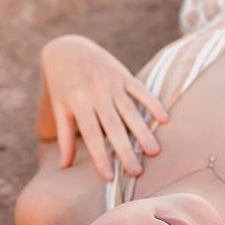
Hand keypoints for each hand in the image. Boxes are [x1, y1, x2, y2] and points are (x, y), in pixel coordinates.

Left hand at [40, 34, 168, 179]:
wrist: (67, 48)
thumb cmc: (62, 84)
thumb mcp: (60, 108)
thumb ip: (64, 137)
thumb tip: (63, 166)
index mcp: (78, 103)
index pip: (91, 135)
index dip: (100, 156)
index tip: (109, 177)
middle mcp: (96, 94)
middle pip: (113, 127)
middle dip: (125, 150)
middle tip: (137, 172)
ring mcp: (112, 83)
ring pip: (130, 111)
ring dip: (143, 131)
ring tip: (154, 152)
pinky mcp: (123, 74)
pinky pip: (140, 90)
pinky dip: (152, 103)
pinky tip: (164, 118)